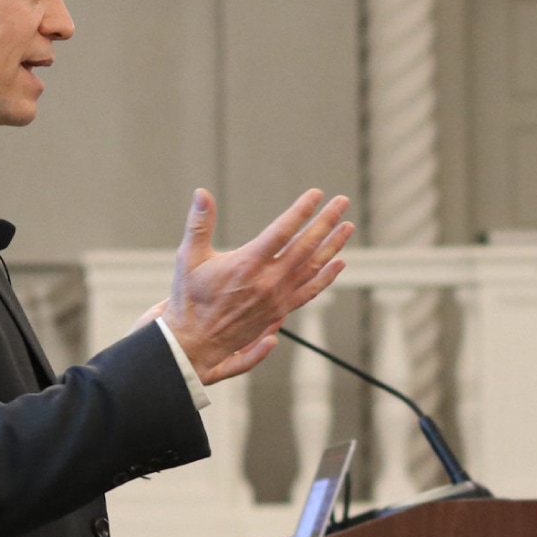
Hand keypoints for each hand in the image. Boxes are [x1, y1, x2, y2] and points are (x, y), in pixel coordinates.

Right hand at [161, 188, 353, 384]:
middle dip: (325, 222)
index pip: (281, 231)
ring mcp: (277, 298)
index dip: (300, 211)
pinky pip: (310, 291)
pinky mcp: (280, 312)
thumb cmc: (188, 299)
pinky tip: (338, 263)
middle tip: (342, 202)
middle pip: (305, 247)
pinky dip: (327, 276)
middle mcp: (268, 282)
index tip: (316, 194)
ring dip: (333, 246)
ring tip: (348, 227)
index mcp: (246, 265)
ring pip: (313, 268)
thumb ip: (199, 224)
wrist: (194, 343)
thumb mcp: (189, 258)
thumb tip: (201, 193)